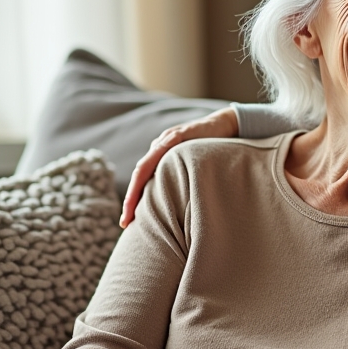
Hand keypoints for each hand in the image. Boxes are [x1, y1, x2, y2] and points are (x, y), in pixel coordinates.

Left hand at [120, 107, 239, 226]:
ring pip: (146, 164)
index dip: (133, 201)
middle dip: (130, 199)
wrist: (223, 125)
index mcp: (159, 157)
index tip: (126, 223)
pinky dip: (159, 159)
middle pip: (139, 175)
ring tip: (130, 206)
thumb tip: (173, 208)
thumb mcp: (192, 167)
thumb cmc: (209, 149)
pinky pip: (168, 146)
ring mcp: (168, 139)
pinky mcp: (182, 133)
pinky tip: (153, 172)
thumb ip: (179, 180)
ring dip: (137, 186)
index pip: (141, 181)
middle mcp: (158, 148)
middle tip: (124, 221)